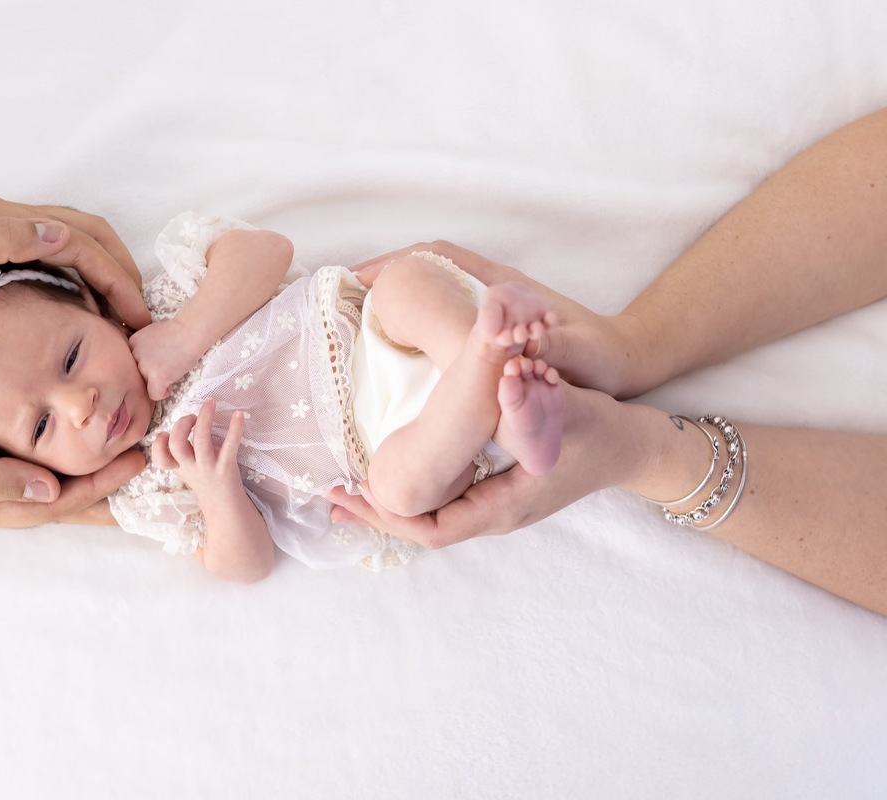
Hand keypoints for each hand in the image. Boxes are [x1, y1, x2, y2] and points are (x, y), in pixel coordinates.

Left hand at [0, 195, 151, 352]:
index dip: (116, 276)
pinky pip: (56, 270)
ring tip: (124, 323)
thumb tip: (61, 233)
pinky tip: (86, 322)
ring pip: (76, 252)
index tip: (138, 319)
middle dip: (122, 275)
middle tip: (143, 320)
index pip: (80, 237)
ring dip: (107, 281)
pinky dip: (83, 291)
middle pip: (87, 237)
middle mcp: (3, 225)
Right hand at [0, 355, 144, 527]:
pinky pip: (35, 447)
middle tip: (152, 463)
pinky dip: (65, 441)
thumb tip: (49, 493)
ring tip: (131, 445)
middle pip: (61, 495)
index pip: (54, 505)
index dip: (98, 489)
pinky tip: (85, 425)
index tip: (138, 464)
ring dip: (91, 464)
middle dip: (106, 485)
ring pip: (52, 473)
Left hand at [128, 318, 203, 399]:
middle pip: (137, 377)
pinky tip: (170, 384)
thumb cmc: (176, 332)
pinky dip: (163, 393)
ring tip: (170, 373)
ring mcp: (144, 366)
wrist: (191, 331)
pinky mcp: (156, 376)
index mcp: (131, 344)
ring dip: (156, 383)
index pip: (132, 365)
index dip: (146, 366)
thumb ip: (142, 350)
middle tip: (166, 368)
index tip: (159, 361)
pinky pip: (154, 395)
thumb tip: (142, 366)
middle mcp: (133, 355)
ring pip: (144, 386)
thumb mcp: (150, 335)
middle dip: (150, 375)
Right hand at [150, 399, 244, 501]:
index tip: (166, 434)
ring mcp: (209, 467)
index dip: (159, 444)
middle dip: (181, 424)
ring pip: (201, 441)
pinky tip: (239, 414)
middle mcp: (191, 467)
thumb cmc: (204, 480)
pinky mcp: (227, 467)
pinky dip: (235, 429)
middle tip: (192, 417)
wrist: (224, 506)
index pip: (160, 458)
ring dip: (204, 418)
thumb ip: (177, 451)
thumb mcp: (185, 468)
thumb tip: (174, 427)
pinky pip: (230, 446)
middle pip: (177, 445)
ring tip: (210, 402)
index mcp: (180, 466)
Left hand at [326, 385, 636, 546]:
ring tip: (349, 489)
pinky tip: (394, 473)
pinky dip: (413, 492)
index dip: (384, 516)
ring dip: (391, 505)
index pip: (430, 529)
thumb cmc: (602, 431)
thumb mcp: (567, 410)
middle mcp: (495, 514)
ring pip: (432, 517)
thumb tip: (502, 374)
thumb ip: (534, 396)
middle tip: (330, 497)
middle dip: (376, 515)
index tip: (347, 495)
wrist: (637, 447)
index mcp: (502, 506)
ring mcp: (498, 506)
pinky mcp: (501, 491)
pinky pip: (446, 502)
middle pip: (421, 529)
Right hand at [351, 240, 643, 397]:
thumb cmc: (600, 357)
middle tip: (345, 301)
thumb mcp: (578, 354)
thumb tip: (519, 345)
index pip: (438, 257)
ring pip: (434, 291)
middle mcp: (492, 290)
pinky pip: (445, 316)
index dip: (395, 261)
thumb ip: (551, 347)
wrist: (627, 361)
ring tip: (359, 323)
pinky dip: (417, 321)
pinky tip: (400, 348)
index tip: (359, 278)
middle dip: (385, 277)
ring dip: (398, 298)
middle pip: (426, 268)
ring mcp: (492, 307)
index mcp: (502, 287)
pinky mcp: (494, 328)